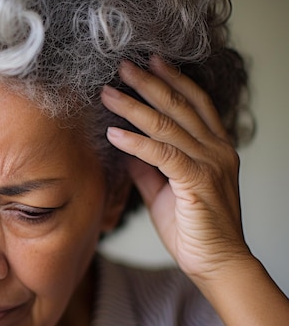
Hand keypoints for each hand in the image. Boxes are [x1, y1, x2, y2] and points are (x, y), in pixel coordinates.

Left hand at [101, 56, 251, 280]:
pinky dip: (135, 142)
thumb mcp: (164, 192)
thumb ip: (149, 168)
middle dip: (148, 82)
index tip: (150, 62)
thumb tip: (127, 149)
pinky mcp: (197, 181)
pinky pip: (161, 154)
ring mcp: (209, 163)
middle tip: (122, 65)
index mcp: (214, 148)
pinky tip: (113, 133)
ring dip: (133, 106)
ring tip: (108, 92)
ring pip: (167, 124)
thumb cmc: (193, 229)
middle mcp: (216, 150)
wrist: (216, 263)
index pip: (194, 103)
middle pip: (179, 105)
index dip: (173, 79)